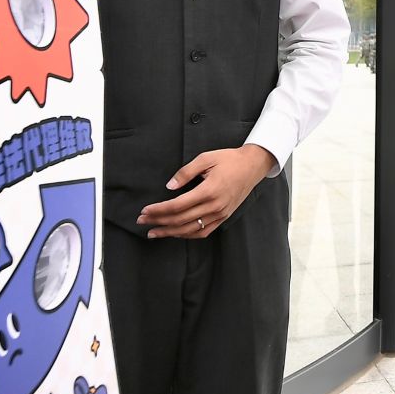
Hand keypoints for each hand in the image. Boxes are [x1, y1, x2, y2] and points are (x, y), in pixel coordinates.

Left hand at [137, 144, 274, 238]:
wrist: (253, 166)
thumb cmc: (229, 160)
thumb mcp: (206, 158)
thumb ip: (185, 172)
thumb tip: (169, 186)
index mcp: (209, 190)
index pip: (177, 205)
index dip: (159, 210)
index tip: (145, 211)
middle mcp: (214, 205)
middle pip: (181, 220)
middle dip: (158, 222)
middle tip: (142, 222)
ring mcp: (220, 214)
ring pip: (190, 229)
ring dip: (170, 233)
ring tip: (154, 233)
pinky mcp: (223, 217)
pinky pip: (203, 231)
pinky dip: (187, 235)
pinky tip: (176, 233)